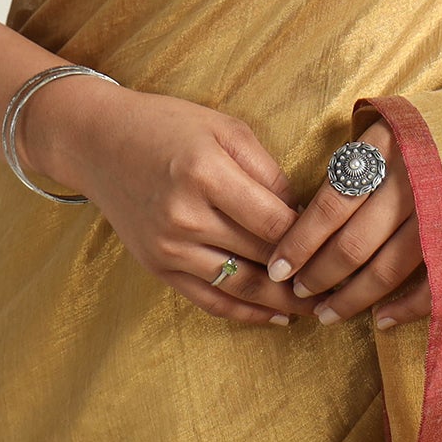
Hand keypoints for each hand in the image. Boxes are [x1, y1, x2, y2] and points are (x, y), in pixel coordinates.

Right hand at [17, 75, 321, 325]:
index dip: (311, 238)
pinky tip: (278, 316)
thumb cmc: (167, 125)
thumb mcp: (224, 128)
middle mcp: (185, 216)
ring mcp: (168, 247)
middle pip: (261, 257)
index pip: (275, 222)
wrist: (97, 142)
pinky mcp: (157, 267)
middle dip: (306, 273)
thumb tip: (303, 213)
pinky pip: (210, 300)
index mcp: (206, 173)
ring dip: (283, 301)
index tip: (339, 241)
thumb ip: (267, 171)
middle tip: (344, 281)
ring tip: (320, 305)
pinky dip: (246, 312)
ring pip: (241, 286)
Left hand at [263, 116, 430, 329]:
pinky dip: (406, 307)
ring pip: (387, 268)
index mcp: (384, 149)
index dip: (300, 242)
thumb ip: (347, 170)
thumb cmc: (413, 137)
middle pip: (354, 243)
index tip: (278, 267)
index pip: (330, 206)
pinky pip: (432, 283)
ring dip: (352, 298)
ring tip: (327, 313)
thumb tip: (301, 222)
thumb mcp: (377, 134)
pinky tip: (381, 320)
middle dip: (319, 274)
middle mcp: (413, 180)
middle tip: (298, 292)